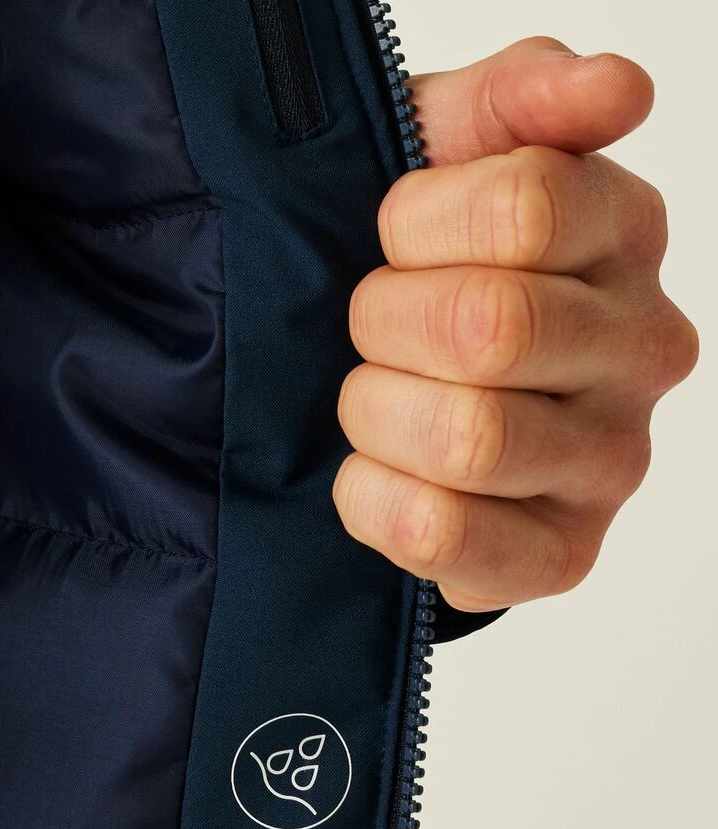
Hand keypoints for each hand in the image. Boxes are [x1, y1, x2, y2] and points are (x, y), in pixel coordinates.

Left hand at [333, 37, 698, 610]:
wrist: (390, 399)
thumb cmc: (420, 274)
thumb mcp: (443, 157)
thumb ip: (515, 98)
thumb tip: (617, 87)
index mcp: (623, 231)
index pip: (524, 206)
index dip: (416, 226)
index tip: (395, 238)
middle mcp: (643, 348)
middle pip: (489, 329)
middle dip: (385, 325)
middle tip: (374, 331)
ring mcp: (611, 460)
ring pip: (467, 437)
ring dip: (377, 414)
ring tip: (377, 401)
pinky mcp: (560, 555)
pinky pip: (440, 530)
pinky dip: (372, 499)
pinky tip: (376, 473)